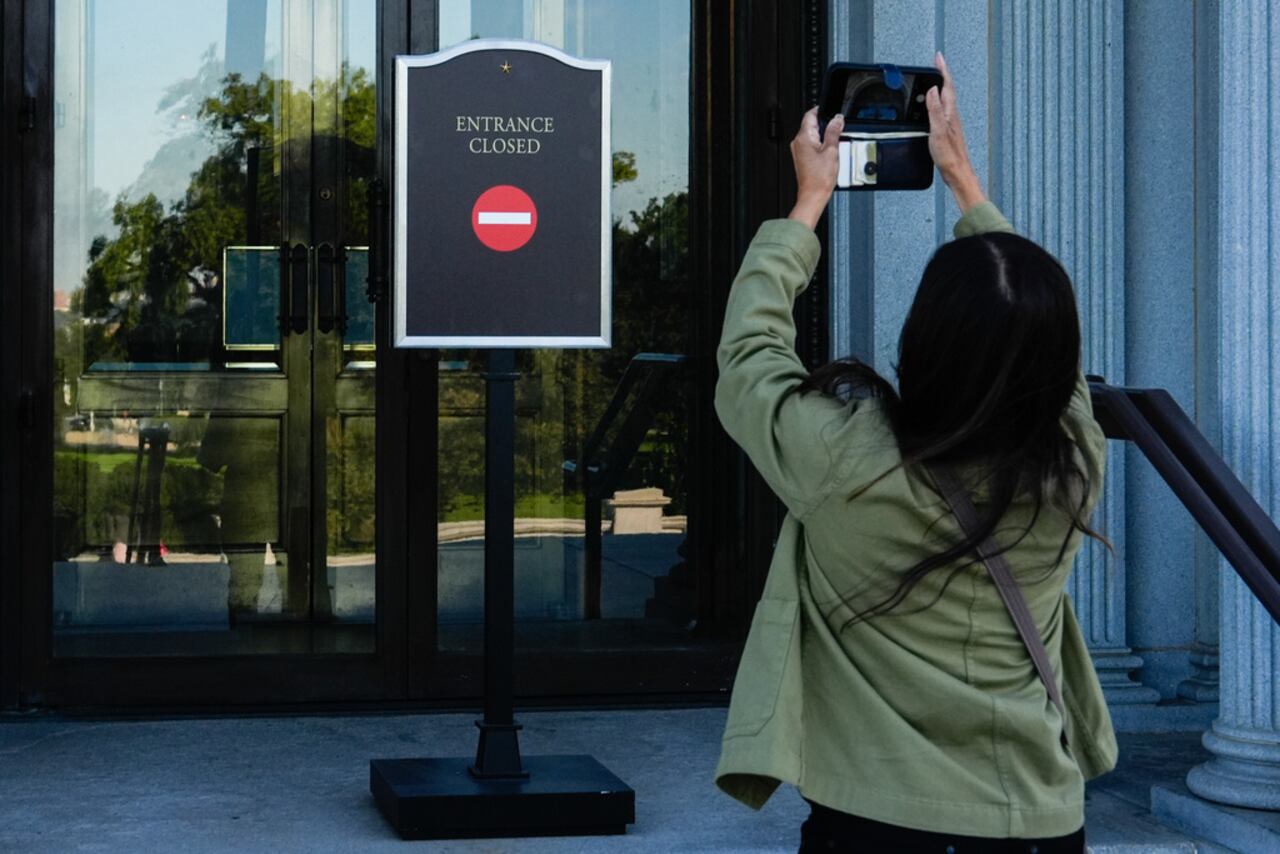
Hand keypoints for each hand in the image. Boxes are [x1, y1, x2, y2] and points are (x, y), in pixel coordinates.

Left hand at [788, 107, 844, 228]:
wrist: (813, 195)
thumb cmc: (819, 178)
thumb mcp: (832, 151)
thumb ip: (834, 132)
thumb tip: (837, 119)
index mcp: (803, 137)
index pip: (810, 114)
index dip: (822, 110)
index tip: (832, 112)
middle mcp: (797, 143)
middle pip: (811, 124)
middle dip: (825, 125)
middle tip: (837, 131)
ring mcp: (798, 151)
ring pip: (812, 135)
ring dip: (823, 136)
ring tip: (833, 146)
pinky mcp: (801, 158)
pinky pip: (811, 145)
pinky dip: (820, 145)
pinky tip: (828, 154)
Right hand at [925, 52, 985, 212]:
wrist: (958, 172)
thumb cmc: (950, 155)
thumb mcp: (938, 130)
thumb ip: (934, 109)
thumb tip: (931, 89)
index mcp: (950, 112)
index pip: (946, 85)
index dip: (942, 70)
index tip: (938, 57)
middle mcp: (952, 115)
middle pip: (946, 89)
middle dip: (940, 75)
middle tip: (934, 65)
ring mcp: (951, 123)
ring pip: (944, 99)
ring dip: (938, 88)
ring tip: (932, 80)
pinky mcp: (947, 131)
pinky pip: (941, 110)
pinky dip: (936, 102)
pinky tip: (931, 107)